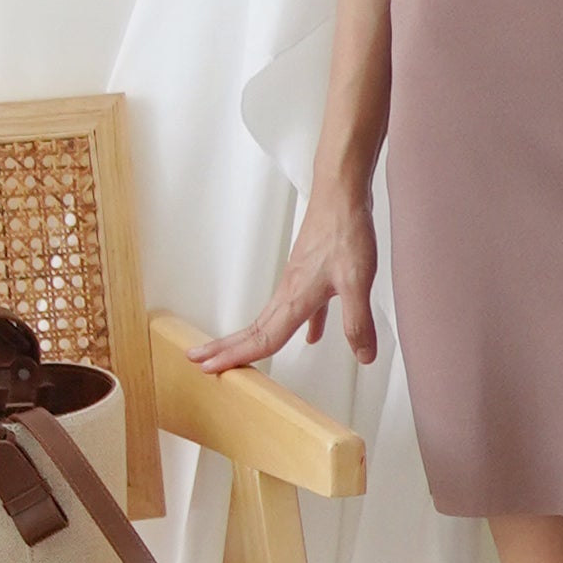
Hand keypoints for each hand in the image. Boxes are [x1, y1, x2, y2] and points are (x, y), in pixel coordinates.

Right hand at [187, 191, 378, 374]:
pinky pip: (300, 306)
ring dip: (252, 337)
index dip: (238, 358)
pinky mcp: (310, 270)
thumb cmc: (345, 230)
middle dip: (226, 348)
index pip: (263, 339)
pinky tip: (313, 333)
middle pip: (254, 329)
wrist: (342, 192)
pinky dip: (302, 323)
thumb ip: (358, 322)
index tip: (210, 370)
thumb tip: (363, 357)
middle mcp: (289, 291)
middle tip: (199, 362)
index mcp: (295, 298)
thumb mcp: (358, 281)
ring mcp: (298, 280)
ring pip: (271, 317)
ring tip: (240, 351)